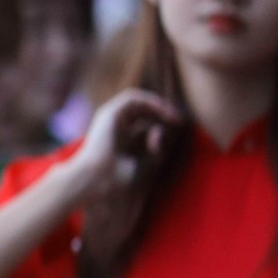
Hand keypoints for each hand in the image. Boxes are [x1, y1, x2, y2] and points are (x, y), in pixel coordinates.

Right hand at [66, 89, 180, 197]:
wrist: (101, 180)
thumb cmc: (122, 178)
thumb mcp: (148, 163)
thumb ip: (156, 147)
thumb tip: (158, 129)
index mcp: (120, 139)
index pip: (142, 121)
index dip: (161, 120)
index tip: (176, 125)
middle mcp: (114, 126)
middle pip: (140, 110)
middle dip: (160, 111)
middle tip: (176, 119)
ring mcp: (110, 119)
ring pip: (137, 101)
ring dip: (156, 104)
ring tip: (171, 114)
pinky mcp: (109, 113)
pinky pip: (132, 98)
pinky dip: (149, 101)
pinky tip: (162, 110)